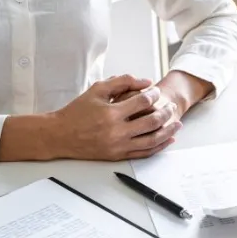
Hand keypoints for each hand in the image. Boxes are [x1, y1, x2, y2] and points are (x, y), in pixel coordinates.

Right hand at [47, 74, 180, 160]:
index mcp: (111, 112)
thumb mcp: (97, 90)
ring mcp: (118, 145)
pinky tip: (167, 140)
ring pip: (152, 140)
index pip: (142, 102)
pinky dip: (159, 146)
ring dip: (168, 131)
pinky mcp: (118, 156)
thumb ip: (122, 82)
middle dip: (166, 112)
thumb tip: (146, 81)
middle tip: (171, 107)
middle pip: (152, 121)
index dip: (153, 94)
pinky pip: (144, 153)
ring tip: (177, 124)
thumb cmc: (77, 111)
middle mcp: (116, 131)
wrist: (60, 135)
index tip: (156, 91)